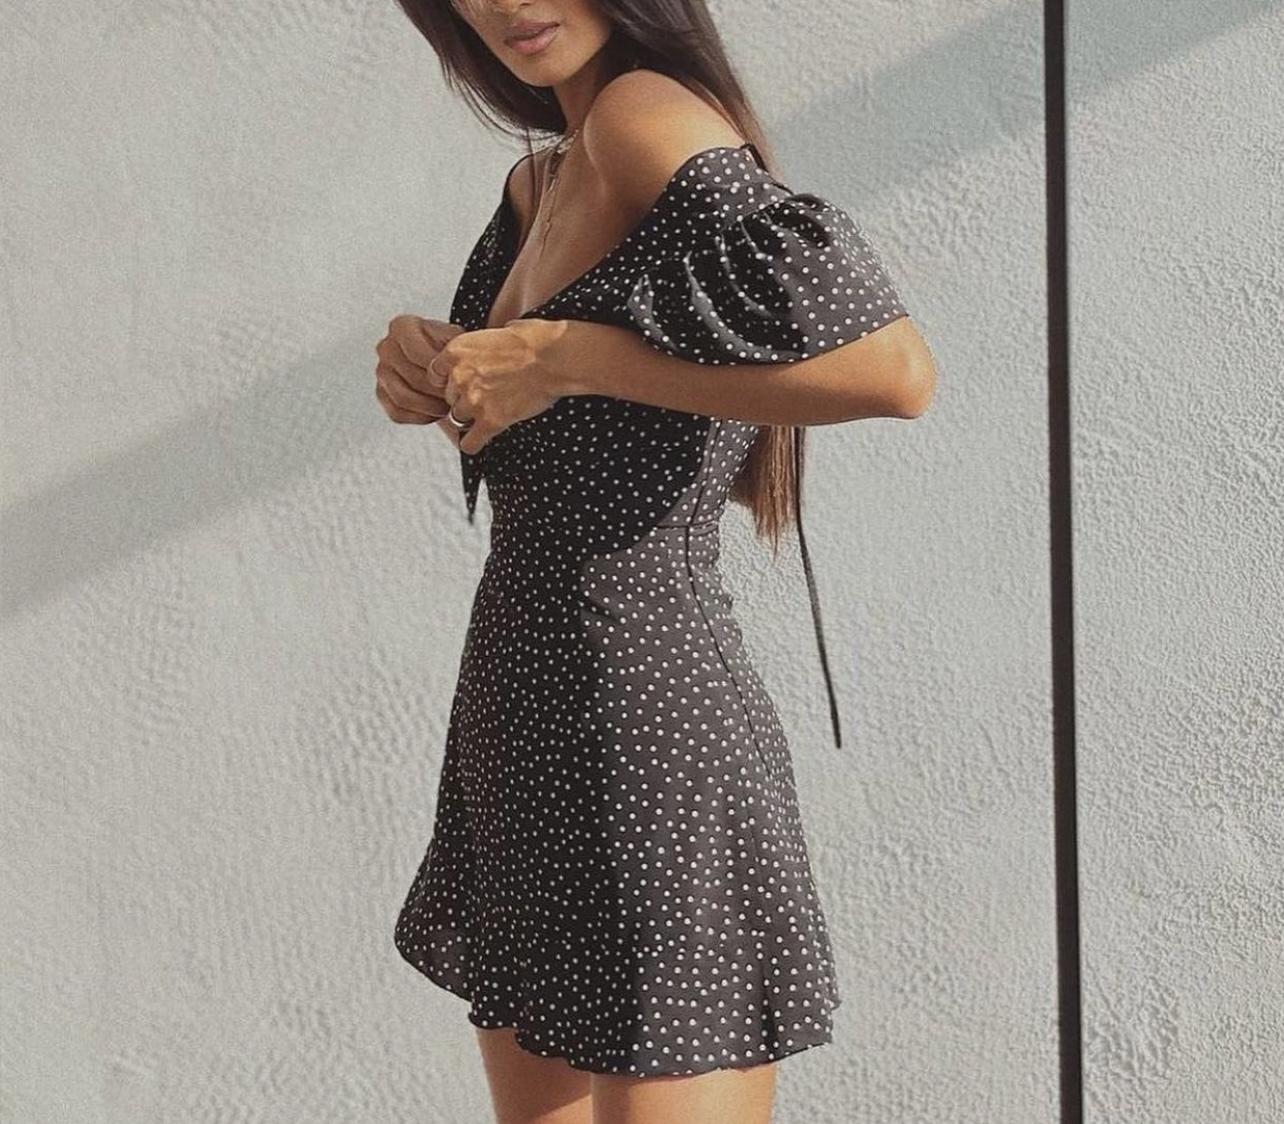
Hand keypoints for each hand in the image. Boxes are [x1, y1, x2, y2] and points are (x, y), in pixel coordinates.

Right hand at [374, 315, 463, 433]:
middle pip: (412, 377)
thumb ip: (454, 350)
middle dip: (438, 392)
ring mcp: (382, 371)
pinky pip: (397, 413)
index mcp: (402, 326)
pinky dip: (419, 416)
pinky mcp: (382, 394)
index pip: (417, 353)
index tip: (456, 379)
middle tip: (457, 400)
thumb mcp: (456, 338)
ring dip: (429, 407)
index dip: (439, 371)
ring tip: (448, 407)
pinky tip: (435, 413)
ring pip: (403, 397)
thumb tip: (453, 372)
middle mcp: (387, 347)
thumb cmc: (449, 346)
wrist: (439, 357)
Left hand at [432, 318, 569, 454]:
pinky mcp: (490, 421)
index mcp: (457, 350)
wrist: (554, 358)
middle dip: (463, 398)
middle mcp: (459, 376)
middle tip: (485, 396)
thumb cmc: (534, 341)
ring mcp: (474, 401)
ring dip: (470, 418)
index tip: (460, 382)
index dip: (448, 379)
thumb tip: (488, 350)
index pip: (434, 373)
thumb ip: (483, 346)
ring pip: (457, 419)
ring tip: (487, 414)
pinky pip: (469, 443)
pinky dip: (473, 444)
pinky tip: (480, 440)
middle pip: (448, 397)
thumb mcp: (497, 331)